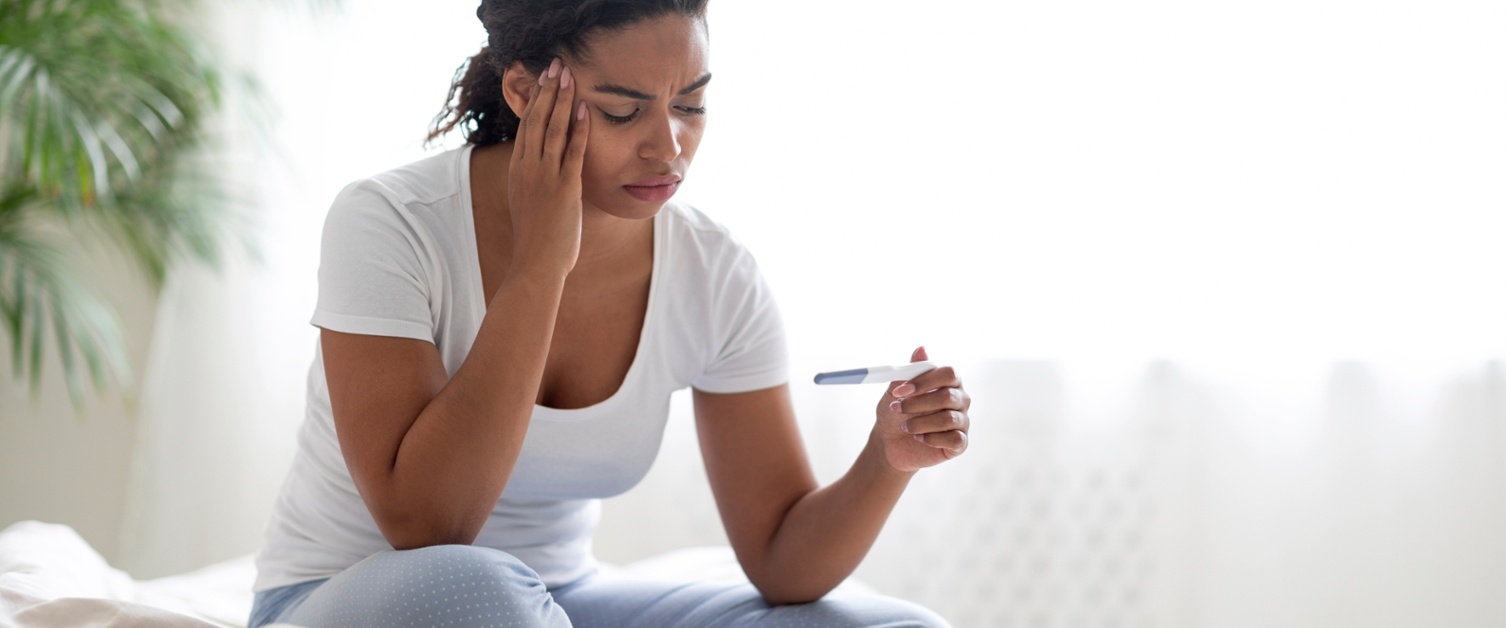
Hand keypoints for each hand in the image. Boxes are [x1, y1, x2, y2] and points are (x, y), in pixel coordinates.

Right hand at [506, 58, 589, 278]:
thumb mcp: (529, 205)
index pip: (527, 128)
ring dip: (562, 100)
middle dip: (547, 91)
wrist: (535, 264)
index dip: (535, 101)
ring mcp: (544, 177)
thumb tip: (542, 175)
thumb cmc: (537, 242)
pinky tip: (585, 109)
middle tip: (555, 66)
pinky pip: (572, 151)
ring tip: (568, 75)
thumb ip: (534, 184)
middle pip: (537, 121)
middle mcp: (527, 169)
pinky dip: (579, 128)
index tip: (543, 81)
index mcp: (517, 171)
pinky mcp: (564, 187)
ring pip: (552, 129)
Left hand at [873, 346, 970, 471]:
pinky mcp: (960, 443)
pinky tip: (919, 438)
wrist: (890, 443)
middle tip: (897, 408)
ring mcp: (962, 421)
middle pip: (948, 396)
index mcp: (948, 382)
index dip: (925, 381)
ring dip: (921, 423)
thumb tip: (921, 349)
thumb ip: (909, 372)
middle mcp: (959, 399)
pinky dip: (931, 438)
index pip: (948, 373)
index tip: (901, 391)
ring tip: (905, 427)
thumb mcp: (895, 392)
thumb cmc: (895, 413)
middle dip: (918, 404)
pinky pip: (954, 439)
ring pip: (948, 419)